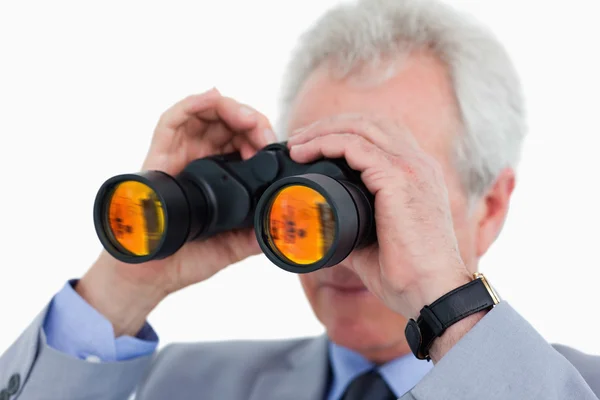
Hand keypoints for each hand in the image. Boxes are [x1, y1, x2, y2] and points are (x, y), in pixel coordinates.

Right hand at [78, 88, 276, 335]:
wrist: (154, 275)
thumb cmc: (188, 257)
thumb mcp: (232, 245)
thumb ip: (255, 234)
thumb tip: (280, 226)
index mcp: (219, 174)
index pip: (243, 142)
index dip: (260, 138)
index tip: (273, 147)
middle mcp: (199, 159)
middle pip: (227, 122)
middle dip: (250, 120)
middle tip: (263, 132)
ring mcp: (179, 155)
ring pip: (204, 113)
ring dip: (229, 108)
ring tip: (247, 118)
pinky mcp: (158, 155)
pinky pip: (172, 120)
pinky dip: (193, 104)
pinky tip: (213, 97)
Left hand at [287, 114, 472, 320]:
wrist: (433, 293)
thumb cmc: (408, 275)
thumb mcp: (372, 244)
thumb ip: (349, 229)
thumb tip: (322, 229)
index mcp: (417, 175)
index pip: (381, 134)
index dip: (345, 132)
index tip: (312, 145)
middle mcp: (418, 164)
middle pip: (369, 122)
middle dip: (330, 125)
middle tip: (298, 139)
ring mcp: (411, 167)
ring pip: (360, 127)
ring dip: (323, 130)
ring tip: (296, 143)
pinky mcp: (399, 178)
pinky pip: (355, 147)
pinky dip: (326, 143)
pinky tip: (305, 153)